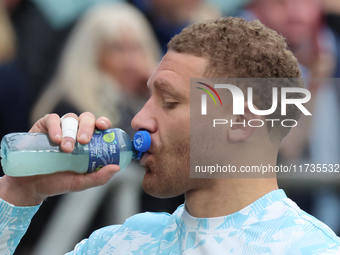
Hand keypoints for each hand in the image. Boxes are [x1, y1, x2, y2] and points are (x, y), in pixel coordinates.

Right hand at [0, 112, 120, 205]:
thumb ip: (99, 177)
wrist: (31, 185)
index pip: (100, 126)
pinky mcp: (44, 126)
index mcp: (89, 142)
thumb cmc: (58, 182)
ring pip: (71, 118)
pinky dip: (55, 127)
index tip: (104, 126)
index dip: (103, 122)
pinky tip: (56, 139)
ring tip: (67, 148)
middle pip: (87, 118)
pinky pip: (52, 119)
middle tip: (84, 141)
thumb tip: (116, 168)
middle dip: (87, 127)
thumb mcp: (80, 182)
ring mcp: (60, 128)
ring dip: (71, 131)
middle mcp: (76, 131)